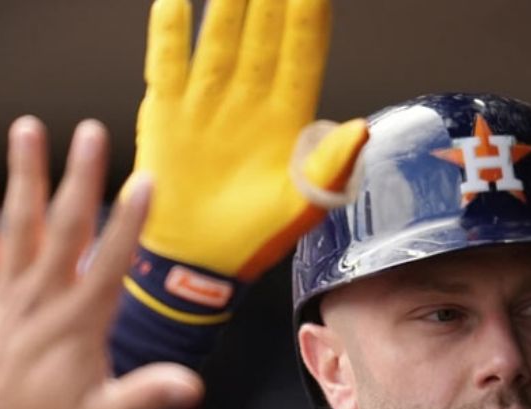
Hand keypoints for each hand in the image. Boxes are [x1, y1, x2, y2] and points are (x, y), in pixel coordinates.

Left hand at [0, 116, 203, 408]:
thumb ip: (145, 397)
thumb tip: (192, 387)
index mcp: (79, 322)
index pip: (110, 262)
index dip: (129, 223)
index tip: (144, 182)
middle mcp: (44, 297)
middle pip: (64, 227)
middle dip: (79, 178)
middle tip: (90, 133)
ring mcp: (11, 293)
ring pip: (19, 225)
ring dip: (25, 175)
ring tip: (28, 128)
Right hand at [131, 0, 367, 320]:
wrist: (199, 261)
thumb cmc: (256, 235)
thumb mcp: (303, 204)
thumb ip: (331, 165)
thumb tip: (362, 128)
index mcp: (287, 117)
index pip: (302, 54)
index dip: (307, 17)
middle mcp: (249, 99)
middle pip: (262, 33)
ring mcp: (208, 100)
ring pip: (219, 36)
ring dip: (226, 2)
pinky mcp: (168, 110)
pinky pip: (168, 60)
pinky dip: (169, 31)